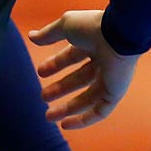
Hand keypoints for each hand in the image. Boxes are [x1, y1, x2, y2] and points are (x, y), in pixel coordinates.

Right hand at [29, 10, 137, 128]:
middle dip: (60, 89)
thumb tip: (31, 37)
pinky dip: (84, 120)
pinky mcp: (116, 92)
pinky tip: (66, 125)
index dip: (55, 65)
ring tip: (49, 116)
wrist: (118, 34)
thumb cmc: (93, 27)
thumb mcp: (65, 26)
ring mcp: (110, 79)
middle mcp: (103, 62)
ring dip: (67, 108)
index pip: (71, 58)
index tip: (40, 72)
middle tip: (43, 97)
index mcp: (92, 44)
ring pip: (87, 98)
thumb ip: (49, 33)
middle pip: (78, 80)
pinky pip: (100, 111)